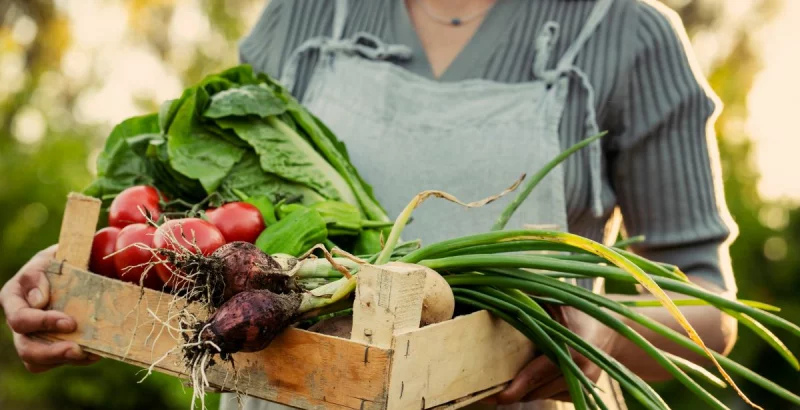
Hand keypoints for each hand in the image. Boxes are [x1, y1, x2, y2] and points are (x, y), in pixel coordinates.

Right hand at [1, 245, 100, 372]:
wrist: (79, 266)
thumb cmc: (62, 259)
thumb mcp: (52, 257)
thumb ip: (41, 273)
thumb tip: (38, 300)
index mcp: (14, 297)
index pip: (19, 318)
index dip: (42, 324)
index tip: (70, 322)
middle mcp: (20, 321)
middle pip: (25, 348)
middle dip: (51, 351)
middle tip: (77, 349)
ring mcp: (32, 336)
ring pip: (37, 361)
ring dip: (62, 360)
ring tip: (86, 354)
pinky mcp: (49, 345)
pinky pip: (55, 363)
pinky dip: (74, 361)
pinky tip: (93, 353)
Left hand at [487, 306, 617, 403]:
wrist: (611, 330)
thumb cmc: (578, 310)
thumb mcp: (555, 297)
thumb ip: (529, 295)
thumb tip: (498, 288)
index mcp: (573, 350)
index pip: (537, 374)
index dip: (515, 387)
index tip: (496, 396)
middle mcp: (581, 373)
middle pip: (536, 390)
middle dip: (512, 389)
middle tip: (486, 389)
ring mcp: (584, 386)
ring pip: (541, 395)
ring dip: (524, 388)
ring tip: (505, 377)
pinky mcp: (583, 394)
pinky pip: (551, 395)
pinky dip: (538, 387)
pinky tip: (532, 372)